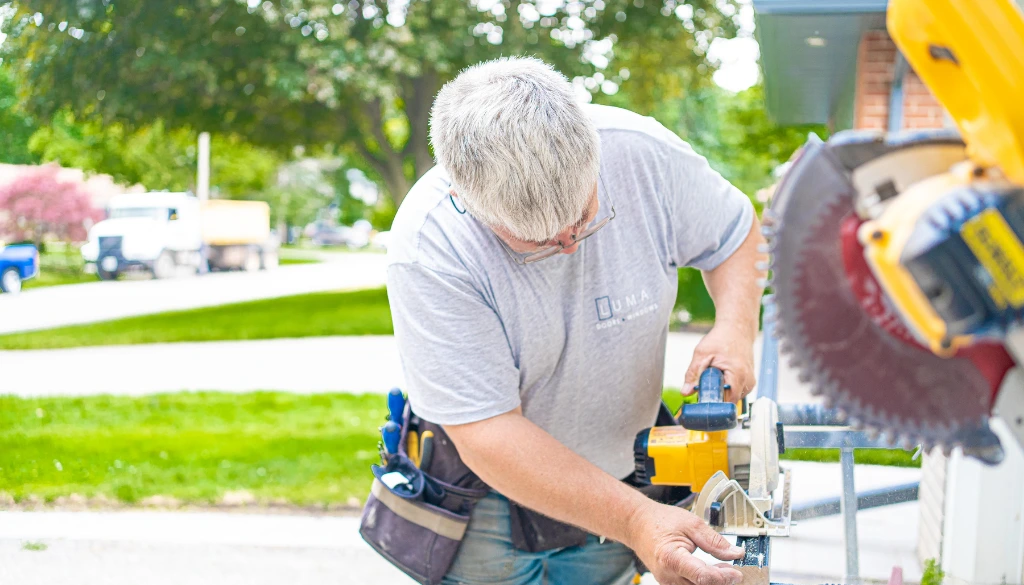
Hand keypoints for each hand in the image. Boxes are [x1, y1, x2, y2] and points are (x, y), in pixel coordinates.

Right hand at [626, 500, 744, 584]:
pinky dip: (703, 581)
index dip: (724, 577)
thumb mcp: (691, 524)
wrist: (638, 524)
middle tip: (733, 568)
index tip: (737, 572)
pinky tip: (711, 571)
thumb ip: (714, 541)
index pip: (703, 576)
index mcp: (671, 558)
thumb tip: (735, 553)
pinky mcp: (669, 583)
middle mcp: (667, 574)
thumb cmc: (660, 521)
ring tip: (723, 568)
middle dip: (721, 580)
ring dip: (713, 582)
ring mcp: (667, 581)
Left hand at [684, 323, 755, 402]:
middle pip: (729, 401)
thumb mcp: (702, 354)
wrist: (737, 328)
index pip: (727, 403)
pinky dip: (726, 386)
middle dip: (715, 396)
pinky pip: (736, 391)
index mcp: (738, 375)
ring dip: (720, 390)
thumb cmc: (721, 338)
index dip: (713, 404)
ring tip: (715, 374)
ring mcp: (750, 382)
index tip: (702, 400)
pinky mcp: (749, 381)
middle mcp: (748, 381)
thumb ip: (692, 374)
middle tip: (705, 382)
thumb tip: (685, 392)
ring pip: (732, 397)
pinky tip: (721, 375)